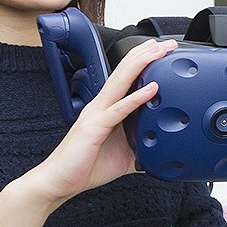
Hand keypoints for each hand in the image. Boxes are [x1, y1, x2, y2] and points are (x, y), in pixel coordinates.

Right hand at [0, 37, 174, 226]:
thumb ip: (143, 149)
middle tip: (168, 44)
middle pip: (125, 71)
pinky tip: (151, 89)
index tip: (163, 52)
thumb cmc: (85, 166)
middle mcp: (101, 106)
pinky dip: (136, 98)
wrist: (59, 182)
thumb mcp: (124, 156)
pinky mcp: (94, 128)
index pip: (128, 78)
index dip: (144, 61)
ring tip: (159, 52)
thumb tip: (163, 152)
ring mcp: (96, 114)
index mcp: (107, 109)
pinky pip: (118, 110)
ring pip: (121, 82)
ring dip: (142, 65)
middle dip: (147, 54)